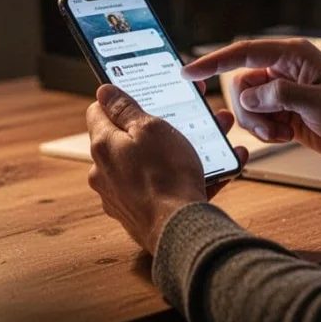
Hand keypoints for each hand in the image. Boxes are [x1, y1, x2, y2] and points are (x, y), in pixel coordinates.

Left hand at [85, 84, 248, 253]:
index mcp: (103, 146)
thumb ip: (125, 108)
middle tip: (189, 114)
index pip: (99, 112)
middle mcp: (106, 172)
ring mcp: (123, 196)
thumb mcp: (150, 129)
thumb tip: (104, 91)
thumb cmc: (165, 176)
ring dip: (182, 149)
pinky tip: (222, 167)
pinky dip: (189, 177)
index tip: (142, 95)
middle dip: (161, 124)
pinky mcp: (143, 214)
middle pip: (130, 139)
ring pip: (153, 163)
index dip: (120, 100)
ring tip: (217, 137)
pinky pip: (166, 188)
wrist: (180, 230)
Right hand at [181, 39, 320, 176]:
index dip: (213, 62)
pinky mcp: (282, 113)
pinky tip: (285, 136)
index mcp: (292, 56)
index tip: (189, 72)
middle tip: (268, 124)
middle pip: (240, 85)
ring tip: (280, 132)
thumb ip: (281, 96)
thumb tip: (250, 97)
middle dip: (248, 109)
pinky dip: (265, 132)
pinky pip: (256, 121)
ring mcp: (281, 92)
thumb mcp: (319, 103)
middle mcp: (283, 70)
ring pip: (246, 106)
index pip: (243, 53)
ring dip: (257, 124)